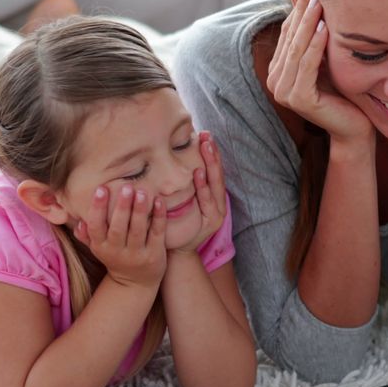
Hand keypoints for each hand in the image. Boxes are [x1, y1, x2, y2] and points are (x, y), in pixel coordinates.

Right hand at [74, 184, 166, 288]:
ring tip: (141, 192)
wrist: (135, 283)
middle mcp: (117, 252)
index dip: (98, 208)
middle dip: (122, 207)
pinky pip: (157, 234)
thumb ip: (86, 235)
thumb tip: (78, 221)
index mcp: (101, 247)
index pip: (96, 227)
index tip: (101, 188)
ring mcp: (137, 254)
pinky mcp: (154, 255)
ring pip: (138, 231)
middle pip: (118, 228)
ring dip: (140, 211)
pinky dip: (158, 217)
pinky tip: (159, 201)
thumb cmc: (115, 257)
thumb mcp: (97, 249)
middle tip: (126, 187)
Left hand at [173, 131, 228, 252]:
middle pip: (217, 174)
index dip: (211, 153)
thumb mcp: (179, 200)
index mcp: (212, 196)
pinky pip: (207, 201)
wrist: (176, 251)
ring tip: (205, 148)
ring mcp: (216, 212)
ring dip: (211, 165)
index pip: (213, 170)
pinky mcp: (212, 222)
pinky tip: (199, 173)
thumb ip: (181, 184)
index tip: (205, 134)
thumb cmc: (174, 224)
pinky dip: (204, 187)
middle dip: (213, 154)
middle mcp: (217, 202)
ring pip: (215, 185)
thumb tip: (169, 159)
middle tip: (207, 136)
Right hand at [267, 0, 372, 142]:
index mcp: (278, 71)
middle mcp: (275, 81)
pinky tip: (325, 27)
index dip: (297, 10)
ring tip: (318, 2)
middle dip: (302, 12)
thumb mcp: (325, 60)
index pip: (287, 34)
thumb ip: (314, 38)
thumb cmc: (342, 92)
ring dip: (308, 24)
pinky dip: (316, 45)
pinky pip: (307, 66)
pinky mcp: (298, 99)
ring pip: (296, 50)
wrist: (353, 127)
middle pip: (290, 39)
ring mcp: (284, 92)